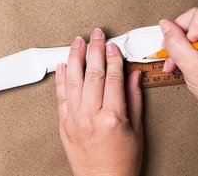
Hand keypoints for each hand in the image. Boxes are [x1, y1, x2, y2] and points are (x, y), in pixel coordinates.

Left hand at [55, 28, 142, 175]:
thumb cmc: (122, 163)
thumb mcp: (137, 131)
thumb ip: (134, 100)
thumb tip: (133, 77)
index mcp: (112, 117)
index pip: (113, 78)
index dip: (114, 58)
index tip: (114, 45)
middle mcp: (91, 116)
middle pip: (93, 73)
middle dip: (95, 50)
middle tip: (97, 35)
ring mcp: (74, 119)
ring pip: (73, 80)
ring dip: (76, 57)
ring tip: (78, 42)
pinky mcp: (64, 124)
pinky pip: (60, 96)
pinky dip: (61, 78)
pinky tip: (63, 64)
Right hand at [159, 7, 197, 121]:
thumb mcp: (193, 68)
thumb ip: (176, 44)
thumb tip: (165, 25)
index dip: (185, 33)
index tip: (185, 52)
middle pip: (195, 20)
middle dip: (179, 39)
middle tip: (172, 57)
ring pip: (193, 29)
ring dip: (180, 46)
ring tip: (175, 63)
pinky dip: (186, 49)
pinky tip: (182, 61)